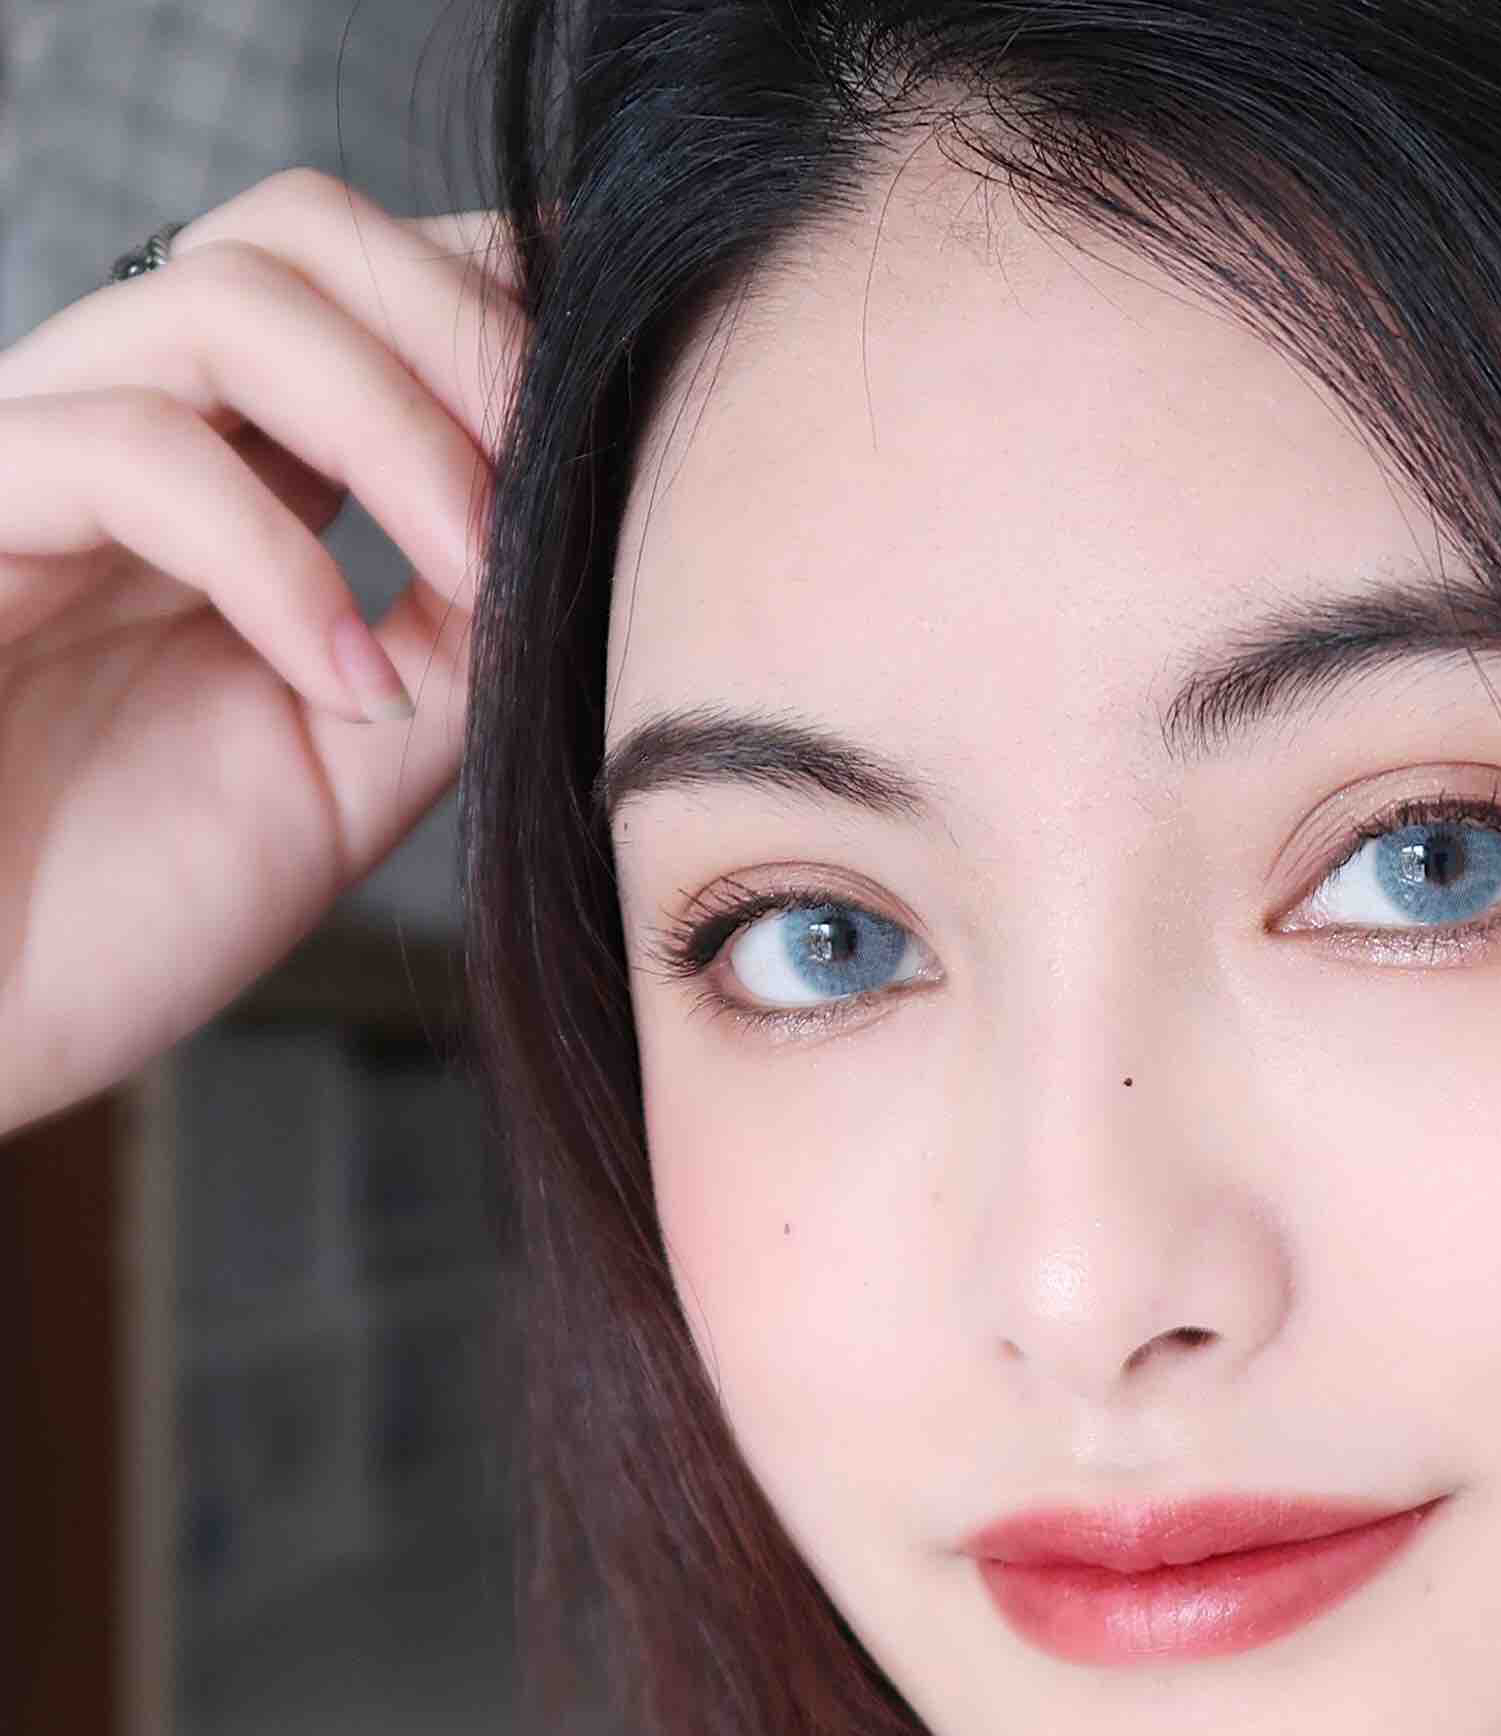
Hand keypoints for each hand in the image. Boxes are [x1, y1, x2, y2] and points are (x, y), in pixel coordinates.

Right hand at [0, 170, 528, 1134]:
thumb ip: (454, 644)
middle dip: (462, 330)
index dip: (496, 308)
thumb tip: (578, 535)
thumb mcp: (346, 771)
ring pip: (226, 301)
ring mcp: (31, 459)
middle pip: (298, 230)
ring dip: (398, 428)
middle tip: (551, 478)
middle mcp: (119, 426)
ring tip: (472, 578)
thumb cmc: (113, 909)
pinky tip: (345, 686)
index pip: (361, 282)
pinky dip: (276, 558)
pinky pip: (129, 452)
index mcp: (219, 471)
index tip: (612, 412)